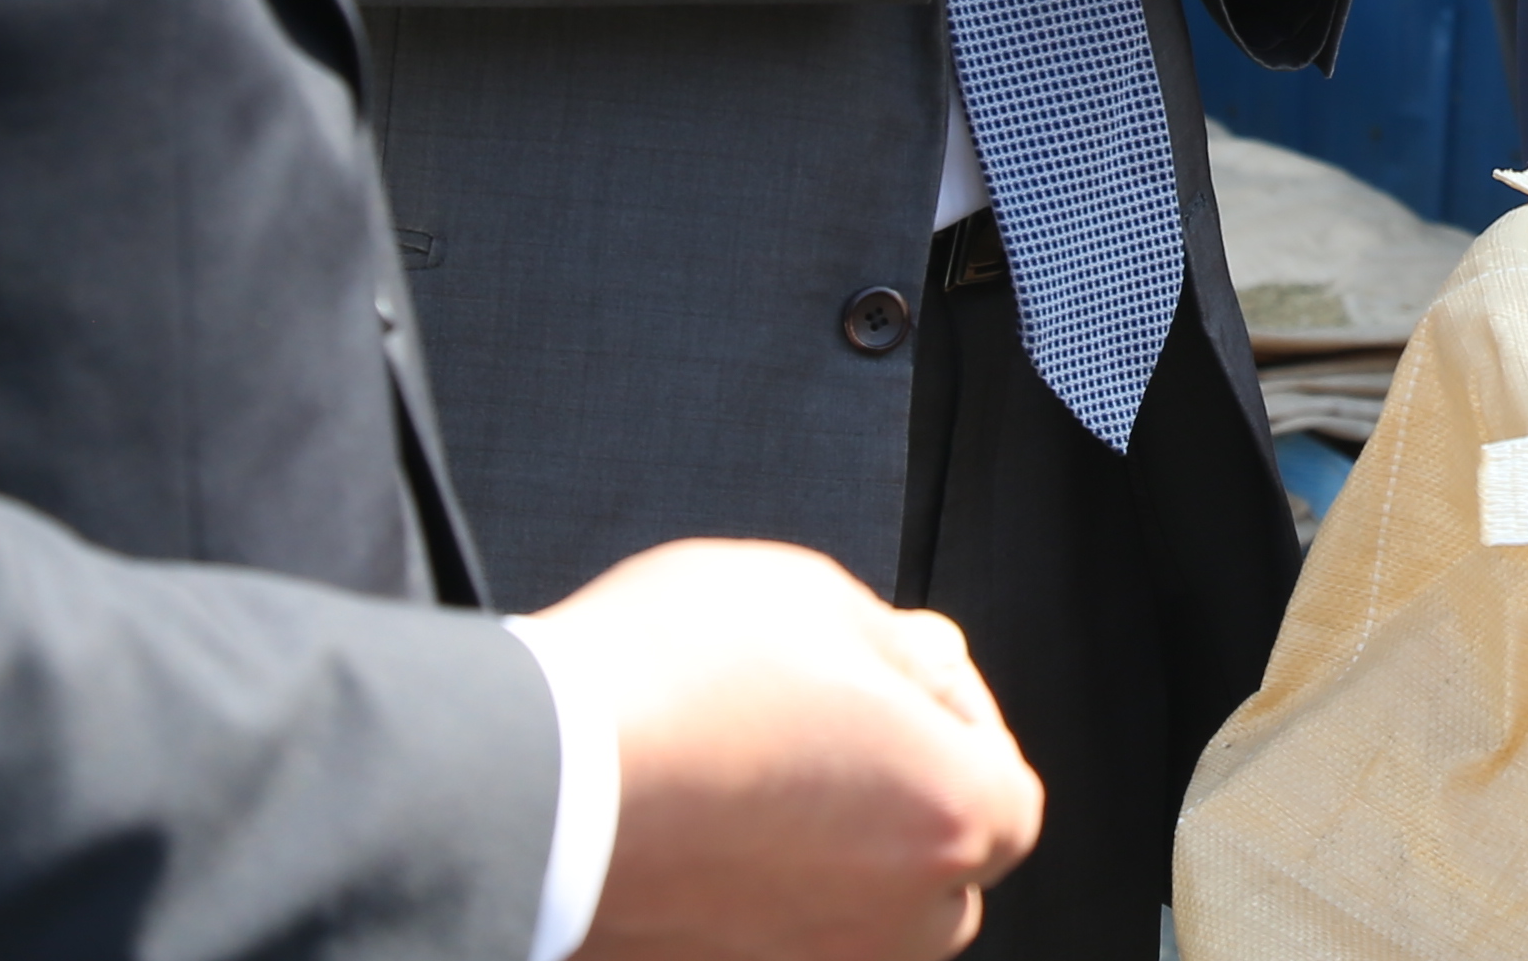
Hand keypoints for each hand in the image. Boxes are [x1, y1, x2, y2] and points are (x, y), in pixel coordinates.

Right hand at [538, 538, 1036, 960]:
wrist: (525, 773)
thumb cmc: (676, 675)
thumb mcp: (821, 600)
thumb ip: (905, 648)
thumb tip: (933, 667)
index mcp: (952, 820)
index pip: (1002, 782)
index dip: (950, 716)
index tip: (888, 676)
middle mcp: (893, 924)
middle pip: (934, 865)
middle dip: (897, 793)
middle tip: (819, 720)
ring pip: (853, 914)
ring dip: (827, 851)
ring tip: (748, 772)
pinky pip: (767, 937)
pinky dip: (749, 892)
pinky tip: (699, 826)